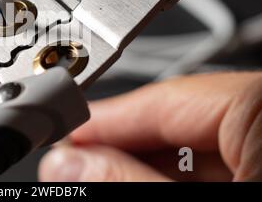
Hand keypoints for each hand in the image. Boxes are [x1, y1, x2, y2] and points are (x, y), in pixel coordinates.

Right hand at [39, 72, 261, 181]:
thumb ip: (130, 182)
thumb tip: (69, 164)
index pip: (161, 98)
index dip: (102, 119)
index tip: (64, 133)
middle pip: (173, 119)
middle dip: (118, 144)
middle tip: (74, 162)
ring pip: (191, 141)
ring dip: (142, 160)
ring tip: (100, 174)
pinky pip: (216, 156)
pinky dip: (174, 171)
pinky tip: (143, 178)